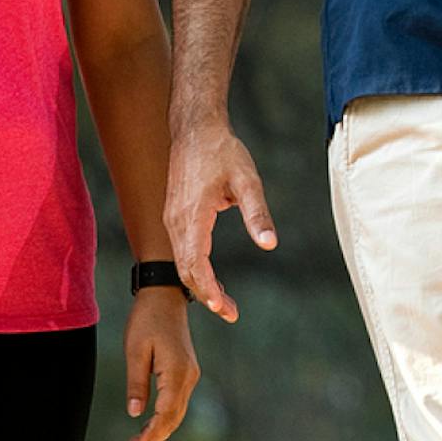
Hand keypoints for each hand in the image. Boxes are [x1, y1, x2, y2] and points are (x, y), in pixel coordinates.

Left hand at [120, 287, 199, 440]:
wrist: (164, 295)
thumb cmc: (146, 319)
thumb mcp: (135, 350)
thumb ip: (136, 383)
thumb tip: (135, 414)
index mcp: (177, 373)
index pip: (164, 415)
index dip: (149, 435)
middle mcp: (189, 377)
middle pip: (174, 418)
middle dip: (154, 438)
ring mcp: (190, 374)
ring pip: (177, 413)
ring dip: (160, 431)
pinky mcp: (187, 371)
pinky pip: (177, 402)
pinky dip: (165, 418)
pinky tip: (151, 425)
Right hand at [162, 111, 275, 322]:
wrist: (194, 127)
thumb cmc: (222, 151)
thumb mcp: (247, 181)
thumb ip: (257, 213)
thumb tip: (269, 244)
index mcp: (192, 216)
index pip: (196, 264)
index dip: (209, 290)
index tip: (224, 309)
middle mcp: (176, 221)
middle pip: (185, 270)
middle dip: (207, 295)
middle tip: (231, 313)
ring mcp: (172, 217)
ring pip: (181, 262)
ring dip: (200, 284)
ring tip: (224, 301)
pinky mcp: (174, 213)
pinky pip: (180, 249)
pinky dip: (194, 268)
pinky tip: (210, 274)